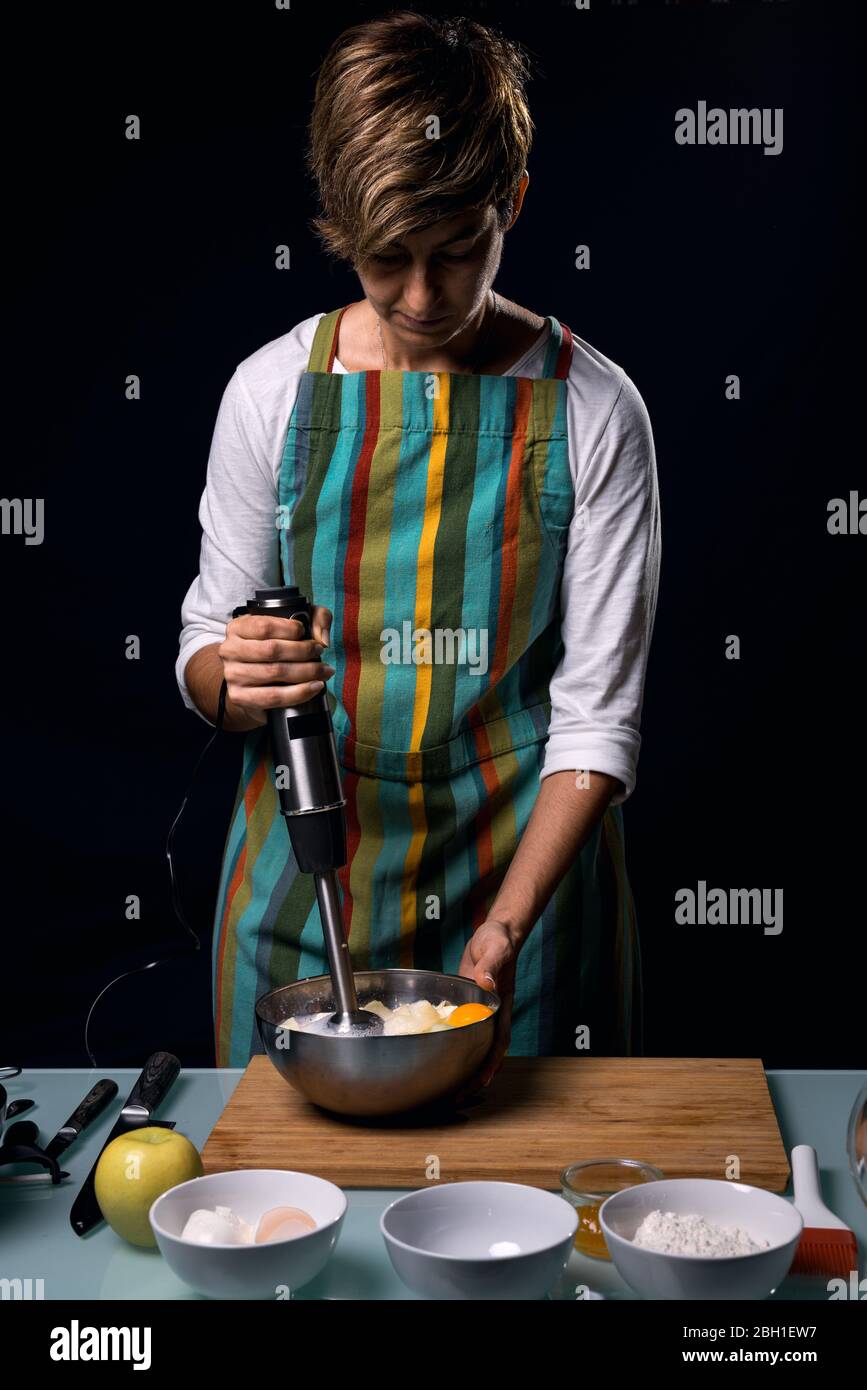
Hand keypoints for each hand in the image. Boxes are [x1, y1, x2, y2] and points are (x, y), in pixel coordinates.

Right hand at [218, 604, 333, 725]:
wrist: (255, 682)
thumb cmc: (276, 648)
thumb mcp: (293, 625)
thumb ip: (314, 618)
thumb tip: (322, 639)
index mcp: (238, 627)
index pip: (264, 626)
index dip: (291, 629)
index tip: (306, 633)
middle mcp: (230, 650)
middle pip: (271, 650)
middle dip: (303, 651)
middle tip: (320, 653)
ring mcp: (233, 675)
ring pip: (274, 673)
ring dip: (306, 672)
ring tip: (324, 671)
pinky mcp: (240, 697)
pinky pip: (273, 697)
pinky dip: (298, 693)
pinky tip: (314, 688)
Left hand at [454, 919, 519, 1102]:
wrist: (496, 932)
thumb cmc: (499, 940)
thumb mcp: (495, 949)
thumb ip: (491, 966)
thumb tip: (485, 983)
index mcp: (500, 1007)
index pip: (497, 1043)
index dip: (490, 1065)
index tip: (480, 1083)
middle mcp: (491, 1015)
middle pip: (484, 1052)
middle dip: (473, 1077)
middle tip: (455, 1099)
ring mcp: (478, 1011)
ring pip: (472, 1045)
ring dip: (462, 1066)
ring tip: (445, 1088)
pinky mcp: (466, 1005)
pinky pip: (460, 1029)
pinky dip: (452, 1044)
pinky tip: (436, 1053)